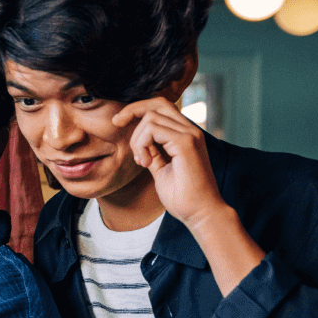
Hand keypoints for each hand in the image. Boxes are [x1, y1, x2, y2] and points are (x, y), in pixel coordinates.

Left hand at [112, 97, 226, 231]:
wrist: (201, 215)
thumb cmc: (184, 197)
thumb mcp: (162, 170)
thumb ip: (154, 153)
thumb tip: (140, 142)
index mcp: (186, 134)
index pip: (161, 107)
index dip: (138, 110)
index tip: (119, 123)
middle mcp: (190, 130)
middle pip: (157, 102)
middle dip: (132, 110)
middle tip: (116, 124)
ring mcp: (190, 134)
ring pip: (151, 117)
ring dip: (137, 139)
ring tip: (142, 162)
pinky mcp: (186, 142)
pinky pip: (153, 129)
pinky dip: (141, 144)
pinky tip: (144, 163)